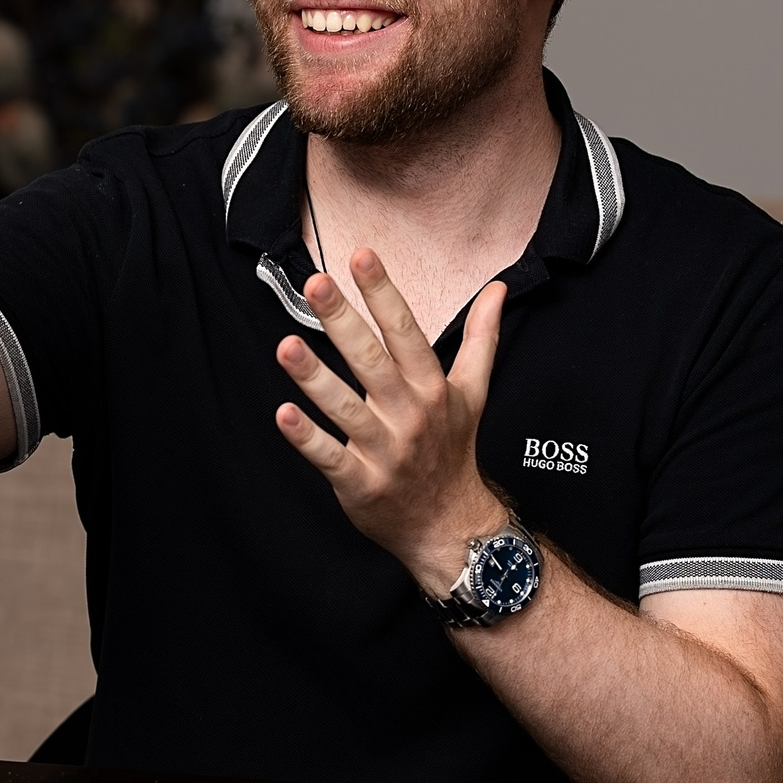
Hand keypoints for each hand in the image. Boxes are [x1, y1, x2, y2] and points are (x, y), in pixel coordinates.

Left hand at [272, 249, 509, 592]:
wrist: (450, 526)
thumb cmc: (453, 452)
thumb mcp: (473, 391)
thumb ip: (481, 336)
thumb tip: (498, 288)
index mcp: (431, 388)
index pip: (406, 333)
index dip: (384, 293)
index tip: (363, 256)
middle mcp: (409, 415)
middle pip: (372, 362)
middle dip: (343, 321)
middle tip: (316, 283)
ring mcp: (385, 451)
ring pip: (346, 409)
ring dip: (315, 378)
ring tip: (286, 346)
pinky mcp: (361, 484)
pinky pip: (331, 459)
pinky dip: (308, 439)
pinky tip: (283, 415)